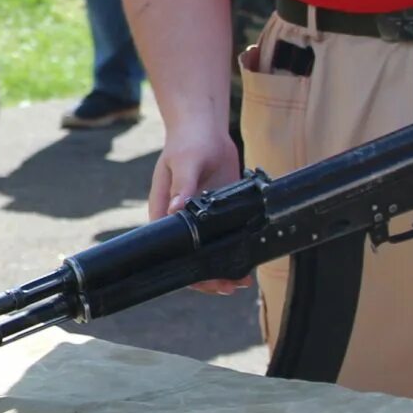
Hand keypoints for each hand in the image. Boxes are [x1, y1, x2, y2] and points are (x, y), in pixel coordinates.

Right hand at [147, 127, 249, 292]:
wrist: (205, 127)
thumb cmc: (187, 141)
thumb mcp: (184, 162)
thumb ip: (181, 186)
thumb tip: (175, 210)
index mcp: (162, 213)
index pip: (169, 252)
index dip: (185, 270)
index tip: (204, 280)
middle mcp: (179, 220)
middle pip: (190, 257)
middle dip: (209, 276)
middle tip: (232, 286)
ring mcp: (200, 218)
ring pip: (209, 251)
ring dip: (225, 266)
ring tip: (244, 279)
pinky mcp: (218, 211)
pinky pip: (226, 236)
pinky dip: (236, 249)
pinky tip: (250, 259)